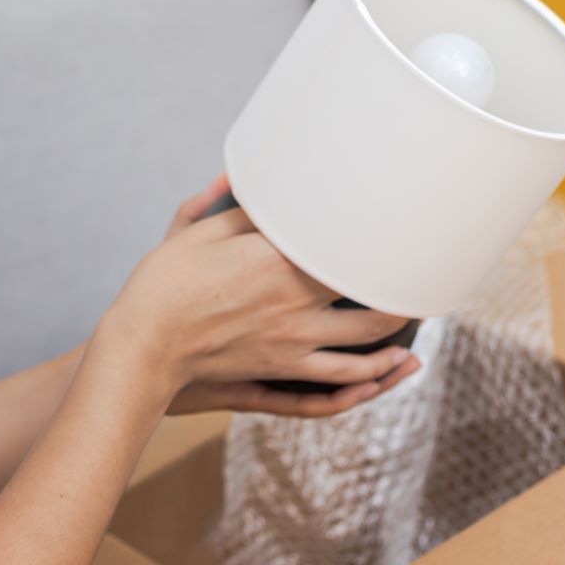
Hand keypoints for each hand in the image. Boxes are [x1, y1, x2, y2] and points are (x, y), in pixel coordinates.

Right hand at [97, 173, 419, 410]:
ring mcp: (292, 345)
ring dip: (397, 339)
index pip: (344, 248)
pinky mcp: (279, 373)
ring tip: (417, 329)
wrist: (141, 346)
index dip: (376, 239)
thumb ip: (232, 206)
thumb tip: (250, 177)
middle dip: (402, 289)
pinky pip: (335, 386)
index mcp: (278, 262)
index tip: (397, 224)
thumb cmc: (162, 284)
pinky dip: (367, 384)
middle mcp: (295, 304)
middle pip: (371, 299)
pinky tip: (384, 376)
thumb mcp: (194, 232)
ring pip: (364, 347)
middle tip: (422, 274)